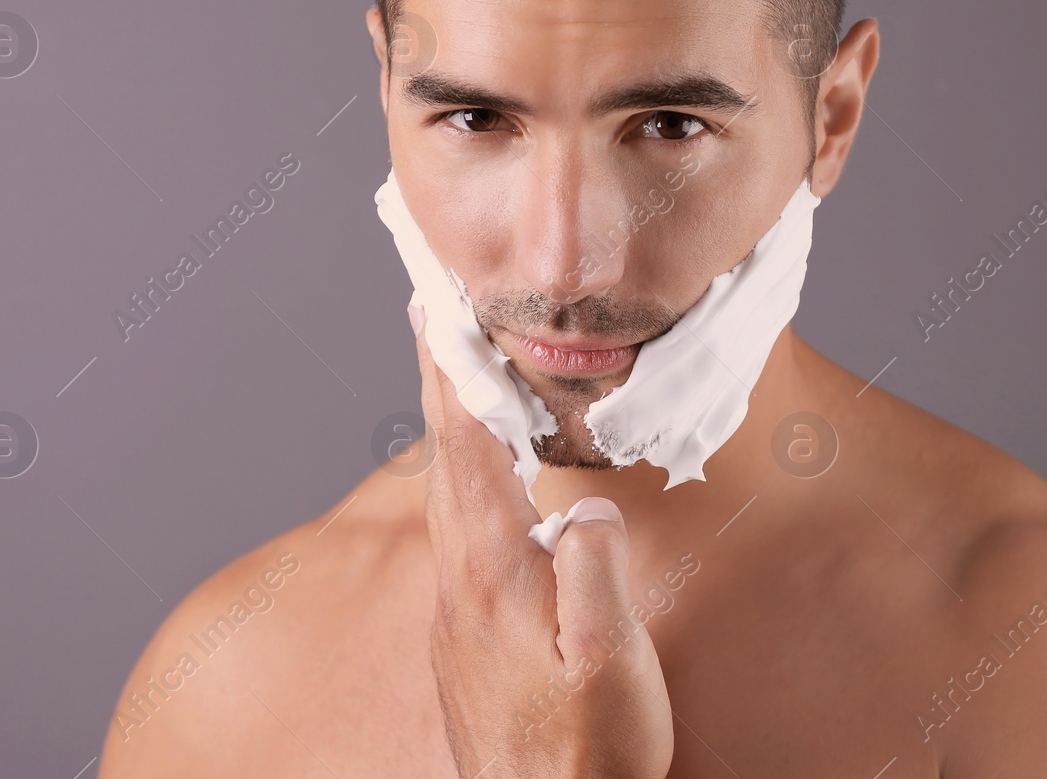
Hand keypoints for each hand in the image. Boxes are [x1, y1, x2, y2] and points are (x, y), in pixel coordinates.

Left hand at [410, 304, 674, 778]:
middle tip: (439, 321)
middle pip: (444, 457)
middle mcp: (462, 579)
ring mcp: (460, 610)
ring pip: (450, 495)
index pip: (463, 443)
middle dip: (443, 383)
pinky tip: (489, 487)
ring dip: (453, 431)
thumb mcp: (609, 656)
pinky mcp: (469, 637)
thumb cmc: (589, 752)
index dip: (453, 371)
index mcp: (492, 566)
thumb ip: (593, 567)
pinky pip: (462, 533)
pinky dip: (468, 483)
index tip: (437, 311)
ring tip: (462, 384)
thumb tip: (581, 504)